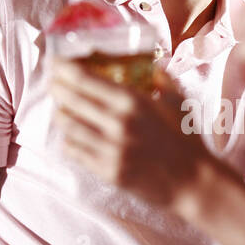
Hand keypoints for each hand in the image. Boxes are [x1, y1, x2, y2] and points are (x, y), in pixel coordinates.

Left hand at [50, 61, 217, 217]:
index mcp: (132, 101)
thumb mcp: (177, 101)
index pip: (84, 79)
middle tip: (52, 83)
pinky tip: (73, 136)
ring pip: (67, 126)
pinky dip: (69, 140)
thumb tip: (151, 61)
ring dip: (60, 115)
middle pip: (70, 100)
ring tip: (61, 109)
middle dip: (56, 88)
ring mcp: (109, 149)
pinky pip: (74, 151)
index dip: (63, 69)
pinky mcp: (106, 171)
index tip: (55, 62)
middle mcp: (117, 123)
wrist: (192, 182)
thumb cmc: (186, 139)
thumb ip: (161, 78)